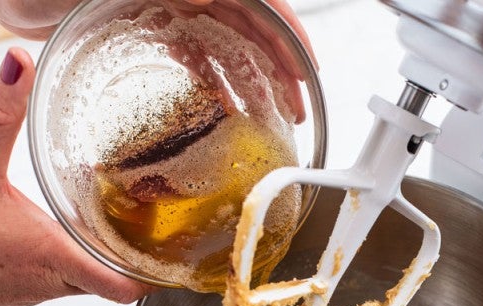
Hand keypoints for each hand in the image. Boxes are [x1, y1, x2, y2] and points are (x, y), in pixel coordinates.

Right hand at [0, 48, 149, 305]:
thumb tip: (19, 67)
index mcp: (52, 258)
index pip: (127, 287)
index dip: (159, 276)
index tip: (180, 255)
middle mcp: (46, 284)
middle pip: (113, 282)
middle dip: (135, 257)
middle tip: (154, 224)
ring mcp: (26, 293)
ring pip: (81, 281)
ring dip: (100, 256)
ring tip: (114, 221)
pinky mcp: (5, 293)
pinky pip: (51, 280)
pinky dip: (65, 259)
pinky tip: (55, 230)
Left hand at [183, 0, 316, 122]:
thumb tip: (210, 0)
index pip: (273, 13)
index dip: (294, 42)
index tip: (309, 73)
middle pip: (260, 36)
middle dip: (283, 74)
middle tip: (297, 110)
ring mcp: (195, 10)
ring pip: (236, 49)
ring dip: (256, 83)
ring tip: (273, 116)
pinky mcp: (173, 23)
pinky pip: (200, 55)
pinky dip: (215, 80)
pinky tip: (227, 105)